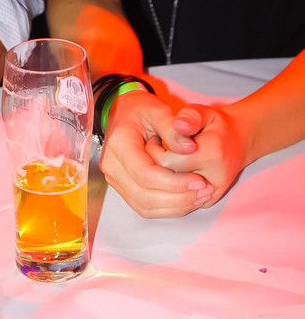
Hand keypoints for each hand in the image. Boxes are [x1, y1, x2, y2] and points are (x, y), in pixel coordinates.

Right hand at [100, 91, 213, 217]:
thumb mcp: (158, 110)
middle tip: (205, 190)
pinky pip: (145, 207)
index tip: (200, 180)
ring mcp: (115, 179)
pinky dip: (168, 208)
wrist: (123, 113)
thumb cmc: (141, 110)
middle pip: (145, 196)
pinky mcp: (123, 188)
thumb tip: (190, 148)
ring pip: (145, 206)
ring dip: (176, 206)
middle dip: (179, 198)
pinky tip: (187, 199)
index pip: (146, 174)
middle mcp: (112, 165)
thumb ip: (173, 128)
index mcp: (119, 144)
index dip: (175, 182)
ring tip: (200, 196)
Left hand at [147, 103, 250, 205]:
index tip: (155, 137)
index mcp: (211, 155)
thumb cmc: (215, 126)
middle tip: (155, 148)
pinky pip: (179, 202)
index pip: (167, 162)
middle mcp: (214, 179)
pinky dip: (170, 189)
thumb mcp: (204, 113)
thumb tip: (179, 125)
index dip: (155, 150)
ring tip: (163, 159)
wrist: (238, 143)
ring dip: (162, 178)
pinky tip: (171, 172)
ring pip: (172, 194)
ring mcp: (211, 194)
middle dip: (156, 164)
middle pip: (168, 179)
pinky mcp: (207, 203)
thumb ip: (190, 117)